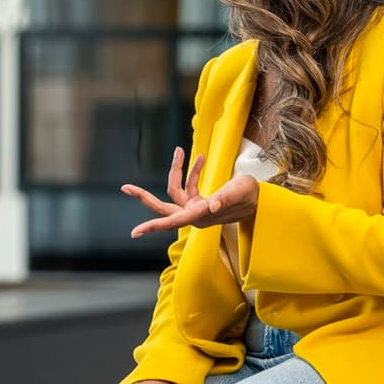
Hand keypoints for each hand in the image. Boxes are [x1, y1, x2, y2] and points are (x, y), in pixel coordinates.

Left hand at [122, 146, 258, 237]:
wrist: (258, 201)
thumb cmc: (250, 197)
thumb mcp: (239, 191)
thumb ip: (225, 197)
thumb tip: (212, 206)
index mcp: (199, 216)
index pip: (171, 221)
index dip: (153, 226)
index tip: (135, 233)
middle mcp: (192, 214)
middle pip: (162, 207)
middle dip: (143, 196)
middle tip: (124, 187)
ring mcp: (194, 208)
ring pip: (174, 190)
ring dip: (176, 170)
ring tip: (178, 151)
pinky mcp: (198, 201)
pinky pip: (188, 184)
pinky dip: (193, 171)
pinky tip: (199, 157)